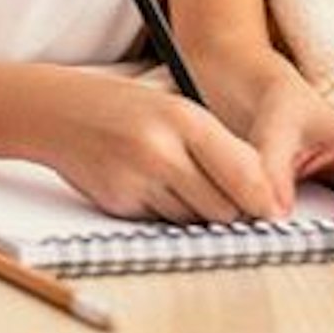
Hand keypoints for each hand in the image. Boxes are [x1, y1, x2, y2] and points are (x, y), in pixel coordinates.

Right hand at [52, 84, 281, 223]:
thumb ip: (221, 148)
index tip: (274, 213)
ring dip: (196, 212)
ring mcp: (136, 179)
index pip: (245, 175)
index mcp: (184, 120)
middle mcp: (161, 151)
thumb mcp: (178, 111)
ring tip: (177, 182)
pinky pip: (162, 222)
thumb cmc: (128, 110)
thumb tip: (263, 198)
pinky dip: (164, 212)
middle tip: (226, 198)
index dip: (265, 201)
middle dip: (231, 210)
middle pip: (224, 208)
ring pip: (194, 220)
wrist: (59, 112)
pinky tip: (148, 185)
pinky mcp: (118, 202)